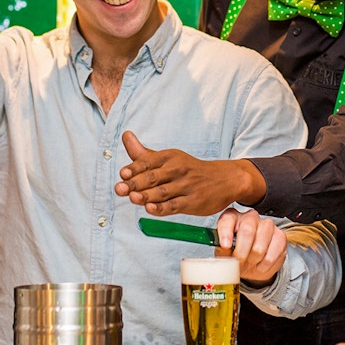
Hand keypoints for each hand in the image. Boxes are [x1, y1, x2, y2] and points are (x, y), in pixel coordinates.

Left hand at [115, 131, 265, 215]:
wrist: (225, 179)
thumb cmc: (189, 170)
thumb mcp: (169, 158)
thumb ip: (143, 153)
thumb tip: (125, 135)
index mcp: (169, 157)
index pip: (148, 161)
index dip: (134, 168)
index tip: (122, 174)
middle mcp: (178, 169)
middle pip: (153, 177)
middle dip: (135, 183)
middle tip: (120, 188)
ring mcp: (186, 186)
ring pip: (163, 192)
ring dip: (147, 195)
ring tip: (132, 198)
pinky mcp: (193, 202)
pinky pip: (175, 205)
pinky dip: (162, 208)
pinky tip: (151, 209)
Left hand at [214, 207, 285, 286]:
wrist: (252, 264)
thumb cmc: (236, 255)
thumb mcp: (224, 254)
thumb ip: (222, 251)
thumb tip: (223, 250)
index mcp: (233, 217)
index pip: (228, 219)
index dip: (226, 233)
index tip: (225, 246)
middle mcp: (250, 217)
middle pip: (247, 231)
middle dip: (241, 252)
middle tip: (239, 262)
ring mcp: (267, 225)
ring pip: (260, 246)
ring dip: (253, 260)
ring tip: (250, 263)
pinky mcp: (280, 236)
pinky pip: (272, 255)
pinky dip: (264, 266)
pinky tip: (260, 265)